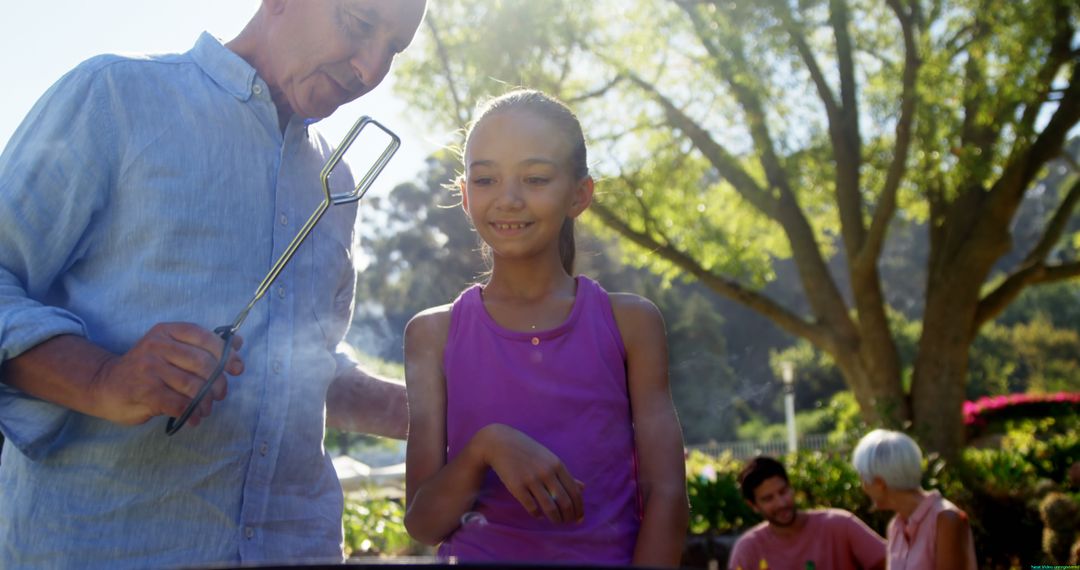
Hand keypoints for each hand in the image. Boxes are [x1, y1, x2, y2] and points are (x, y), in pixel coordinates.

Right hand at [88, 322, 243, 425]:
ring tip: (206, 409)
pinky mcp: (145, 392)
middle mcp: (157, 346)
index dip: (225, 353)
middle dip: (218, 383)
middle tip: (220, 394)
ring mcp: (150, 369)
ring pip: (194, 386)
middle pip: (203, 364)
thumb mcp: (170, 348)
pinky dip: (192, 414)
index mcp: (166, 331)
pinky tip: (193, 418)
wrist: (104, 385)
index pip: (204, 337)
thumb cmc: (145, 368)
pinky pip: (180, 404)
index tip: (237, 369)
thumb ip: (201, 345)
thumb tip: (237, 343)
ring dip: (206, 402)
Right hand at [476, 423, 584, 523]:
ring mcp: (531, 480)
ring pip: (550, 508)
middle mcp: (547, 472)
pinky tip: (539, 515)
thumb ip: (565, 474)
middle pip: (565, 502)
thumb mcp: (549, 459)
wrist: (501, 444)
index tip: (579, 517)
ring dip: (556, 519)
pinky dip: (538, 515)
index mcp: (558, 465)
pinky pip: (532, 508)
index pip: (574, 492)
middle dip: (569, 516)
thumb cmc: (529, 452)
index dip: (579, 508)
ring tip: (556, 521)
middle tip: (568, 522)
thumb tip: (583, 488)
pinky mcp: (517, 487)